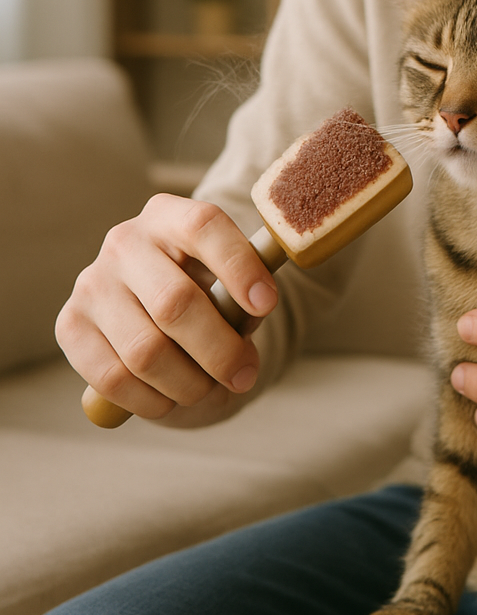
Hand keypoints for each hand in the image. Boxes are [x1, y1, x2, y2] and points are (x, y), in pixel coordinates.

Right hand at [56, 194, 277, 420]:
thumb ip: (244, 300)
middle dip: (220, 350)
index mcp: (170, 215)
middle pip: (174, 302)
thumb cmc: (205, 288)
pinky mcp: (69, 325)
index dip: (238, 266)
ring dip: (189, 383)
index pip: (203, 226)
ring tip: (211, 389)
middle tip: (245, 376)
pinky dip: (152, 399)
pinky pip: (113, 378)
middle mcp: (125, 242)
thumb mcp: (229, 281)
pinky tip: (172, 399)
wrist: (152, 304)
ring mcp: (92, 283)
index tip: (267, 304)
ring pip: (145, 350)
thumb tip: (246, 331)